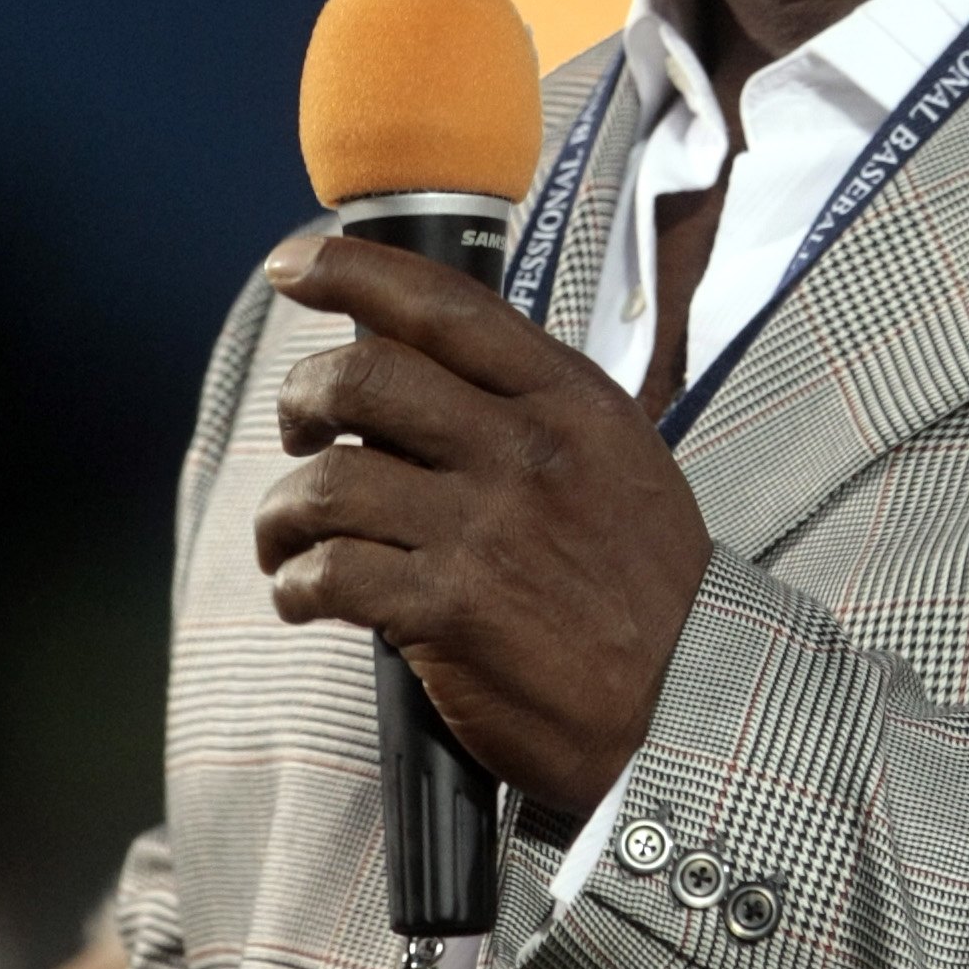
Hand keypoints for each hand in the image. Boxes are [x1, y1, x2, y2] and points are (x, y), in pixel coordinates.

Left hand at [257, 232, 714, 813]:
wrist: (686, 701)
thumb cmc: (644, 585)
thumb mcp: (619, 458)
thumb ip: (535, 406)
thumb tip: (429, 365)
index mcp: (568, 400)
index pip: (442, 305)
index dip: (350, 272)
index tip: (291, 267)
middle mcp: (524, 450)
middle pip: (364, 377)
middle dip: (301, 398)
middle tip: (298, 432)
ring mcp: (485, 529)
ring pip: (330, 481)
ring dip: (283, 511)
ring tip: (288, 539)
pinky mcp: (450, 610)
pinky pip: (331, 573)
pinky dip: (297, 583)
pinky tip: (305, 596)